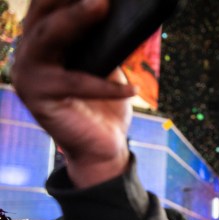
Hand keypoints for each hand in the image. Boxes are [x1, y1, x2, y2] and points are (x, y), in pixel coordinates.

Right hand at [12, 0, 135, 187]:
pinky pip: (75, 83)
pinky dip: (106, 86)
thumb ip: (105, 39)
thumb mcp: (107, 66)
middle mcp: (28, 52)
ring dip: (76, 18)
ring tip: (101, 5)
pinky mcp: (38, 97)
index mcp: (43, 40)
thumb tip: (120, 8)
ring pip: (50, 37)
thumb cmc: (105, 105)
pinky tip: (131, 89)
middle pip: (44, 13)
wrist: (103, 147)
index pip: (49, 5)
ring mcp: (28, 73)